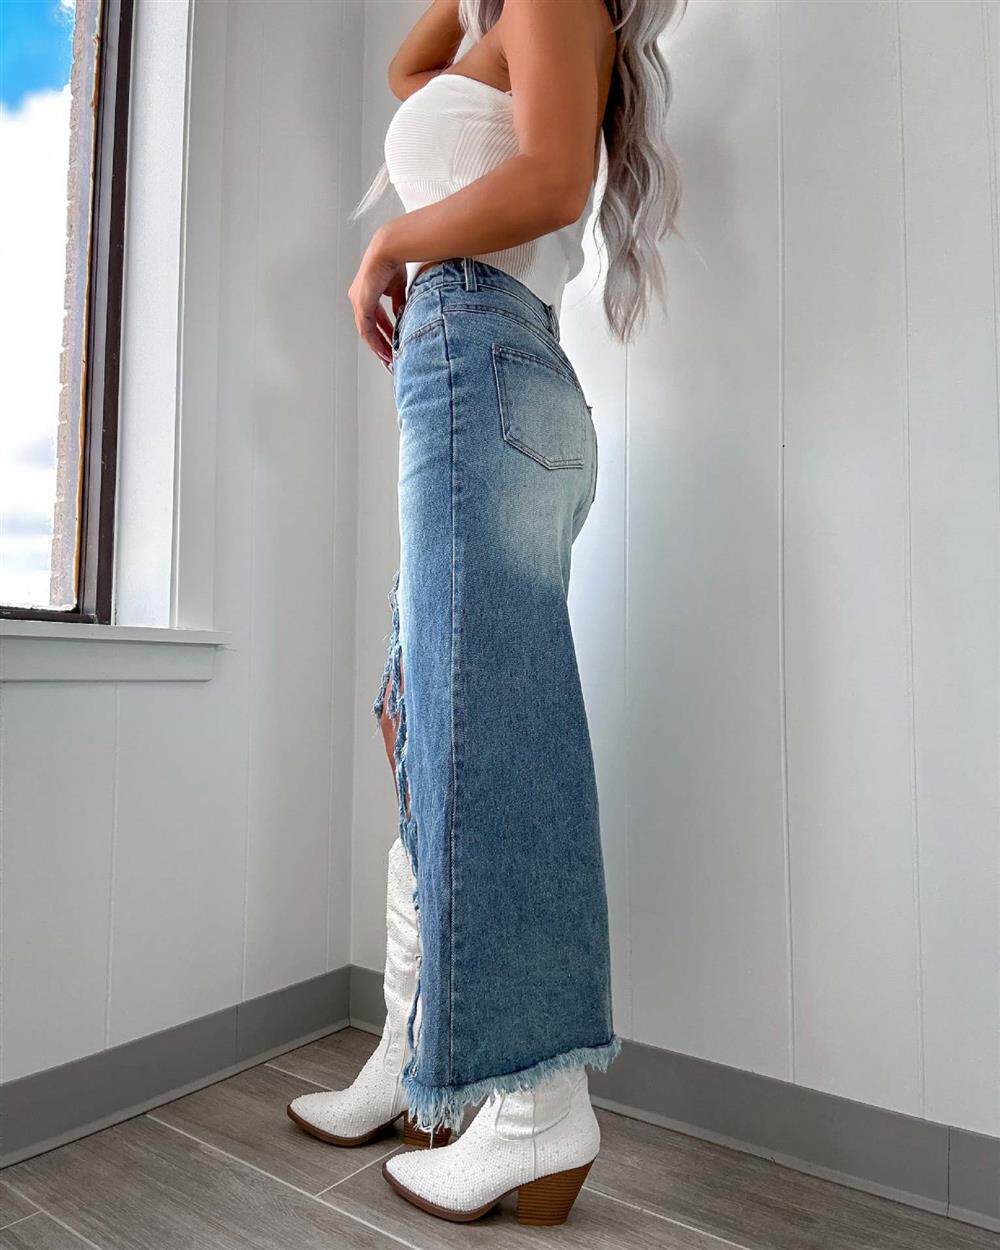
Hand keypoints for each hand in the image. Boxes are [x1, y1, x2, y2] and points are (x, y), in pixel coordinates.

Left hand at [349, 228, 406, 370]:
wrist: (390, 250)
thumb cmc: (394, 262)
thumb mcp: (398, 289)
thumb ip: (398, 303)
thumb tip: (401, 314)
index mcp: (366, 293)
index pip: (374, 319)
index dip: (384, 333)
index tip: (392, 343)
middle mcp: (359, 298)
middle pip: (368, 328)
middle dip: (381, 343)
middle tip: (389, 356)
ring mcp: (358, 301)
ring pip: (366, 331)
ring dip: (378, 346)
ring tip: (388, 358)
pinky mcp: (361, 303)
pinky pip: (366, 329)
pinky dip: (376, 341)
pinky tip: (383, 349)